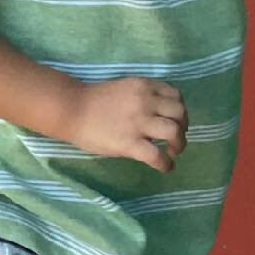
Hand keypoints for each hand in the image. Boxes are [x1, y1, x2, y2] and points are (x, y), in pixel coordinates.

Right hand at [68, 77, 187, 172]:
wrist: (71, 109)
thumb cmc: (93, 101)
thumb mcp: (124, 88)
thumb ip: (143, 96)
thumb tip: (160, 114)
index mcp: (144, 86)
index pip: (176, 95)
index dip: (180, 110)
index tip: (175, 120)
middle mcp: (146, 101)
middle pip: (180, 113)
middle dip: (183, 128)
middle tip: (175, 139)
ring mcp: (138, 122)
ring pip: (174, 132)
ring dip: (179, 145)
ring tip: (172, 152)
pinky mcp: (130, 143)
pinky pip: (157, 156)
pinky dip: (166, 164)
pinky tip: (165, 167)